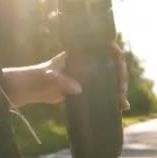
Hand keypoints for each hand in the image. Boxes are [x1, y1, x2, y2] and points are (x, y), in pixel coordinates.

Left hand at [5, 43, 129, 110]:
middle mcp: (90, 63)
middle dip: (121, 79)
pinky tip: (121, 108)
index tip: (121, 65)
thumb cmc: (41, 76)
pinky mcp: (87, 89)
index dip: (117, 55)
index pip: (106, 49)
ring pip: (111, 81)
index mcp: (83, 53)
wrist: (33, 88)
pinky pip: (104, 93)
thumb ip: (62, 81)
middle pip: (113, 67)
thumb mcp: (51, 76)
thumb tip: (79, 89)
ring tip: (123, 105)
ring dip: (120, 92)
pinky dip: (113, 100)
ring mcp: (90, 76)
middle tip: (121, 92)